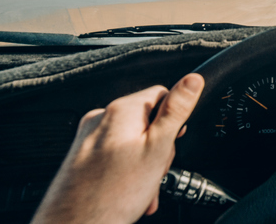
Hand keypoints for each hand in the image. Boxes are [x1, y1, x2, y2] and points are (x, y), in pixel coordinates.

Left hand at [31, 73, 204, 223]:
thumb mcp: (158, 148)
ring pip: (132, 141)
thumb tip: (192, 81)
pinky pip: (115, 156)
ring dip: (144, 164)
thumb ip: (176, 111)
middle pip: (146, 120)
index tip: (172, 141)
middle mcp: (100, 119)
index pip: (161, 95)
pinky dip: (127, 172)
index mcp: (121, 110)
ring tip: (143, 188)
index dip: (173, 120)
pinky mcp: (83, 157)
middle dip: (158, 147)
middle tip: (156, 170)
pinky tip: (130, 192)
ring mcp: (89, 138)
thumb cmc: (112, 195)